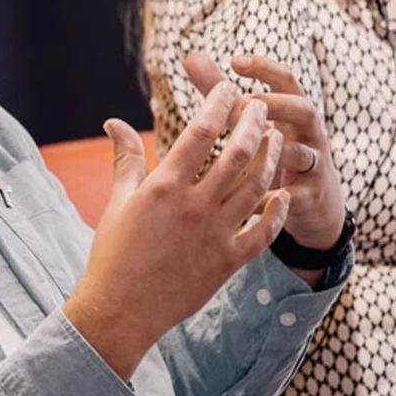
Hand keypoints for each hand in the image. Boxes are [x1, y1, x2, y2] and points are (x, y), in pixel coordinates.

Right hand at [64, 81, 288, 379]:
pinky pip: (263, 232)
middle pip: (237, 154)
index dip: (218, 104)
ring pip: (257, 187)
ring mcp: (215, 234)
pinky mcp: (228, 261)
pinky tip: (282, 192)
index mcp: (165, 186)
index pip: (200, 132)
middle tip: (261, 105)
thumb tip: (113, 121)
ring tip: (277, 138)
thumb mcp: (118, 201)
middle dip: (253, 124)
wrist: (122, 308)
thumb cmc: (113, 252)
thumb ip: (125, 158)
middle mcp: (194, 206)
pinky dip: (276, 210)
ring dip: (271, 158)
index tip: (228, 88)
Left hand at [183, 51, 345, 252]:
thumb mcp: (250, 121)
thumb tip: (190, 55)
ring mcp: (314, 166)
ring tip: (250, 150)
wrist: (313, 206)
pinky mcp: (312, 198)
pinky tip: (246, 201)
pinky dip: (272, 197)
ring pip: (304, 154)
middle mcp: (308, 134)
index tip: (235, 60)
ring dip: (278, 150)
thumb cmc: (273, 153)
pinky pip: (296, 196)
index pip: (286, 80)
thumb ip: (222, 91)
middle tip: (245, 104)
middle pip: (305, 109)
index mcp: (292, 112)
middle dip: (278, 105)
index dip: (265, 68)